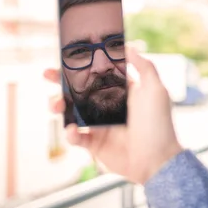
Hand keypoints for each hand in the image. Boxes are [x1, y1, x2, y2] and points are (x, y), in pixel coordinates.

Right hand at [44, 48, 182, 184]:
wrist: (157, 160)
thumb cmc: (159, 124)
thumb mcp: (155, 90)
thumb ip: (144, 67)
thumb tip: (129, 46)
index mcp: (120, 92)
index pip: (96, 74)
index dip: (81, 66)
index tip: (65, 57)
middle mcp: (107, 106)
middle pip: (78, 91)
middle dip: (60, 82)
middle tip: (48, 75)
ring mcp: (99, 125)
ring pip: (70, 112)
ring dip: (58, 106)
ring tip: (55, 106)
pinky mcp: (94, 144)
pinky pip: (76, 137)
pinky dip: (70, 133)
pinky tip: (72, 130)